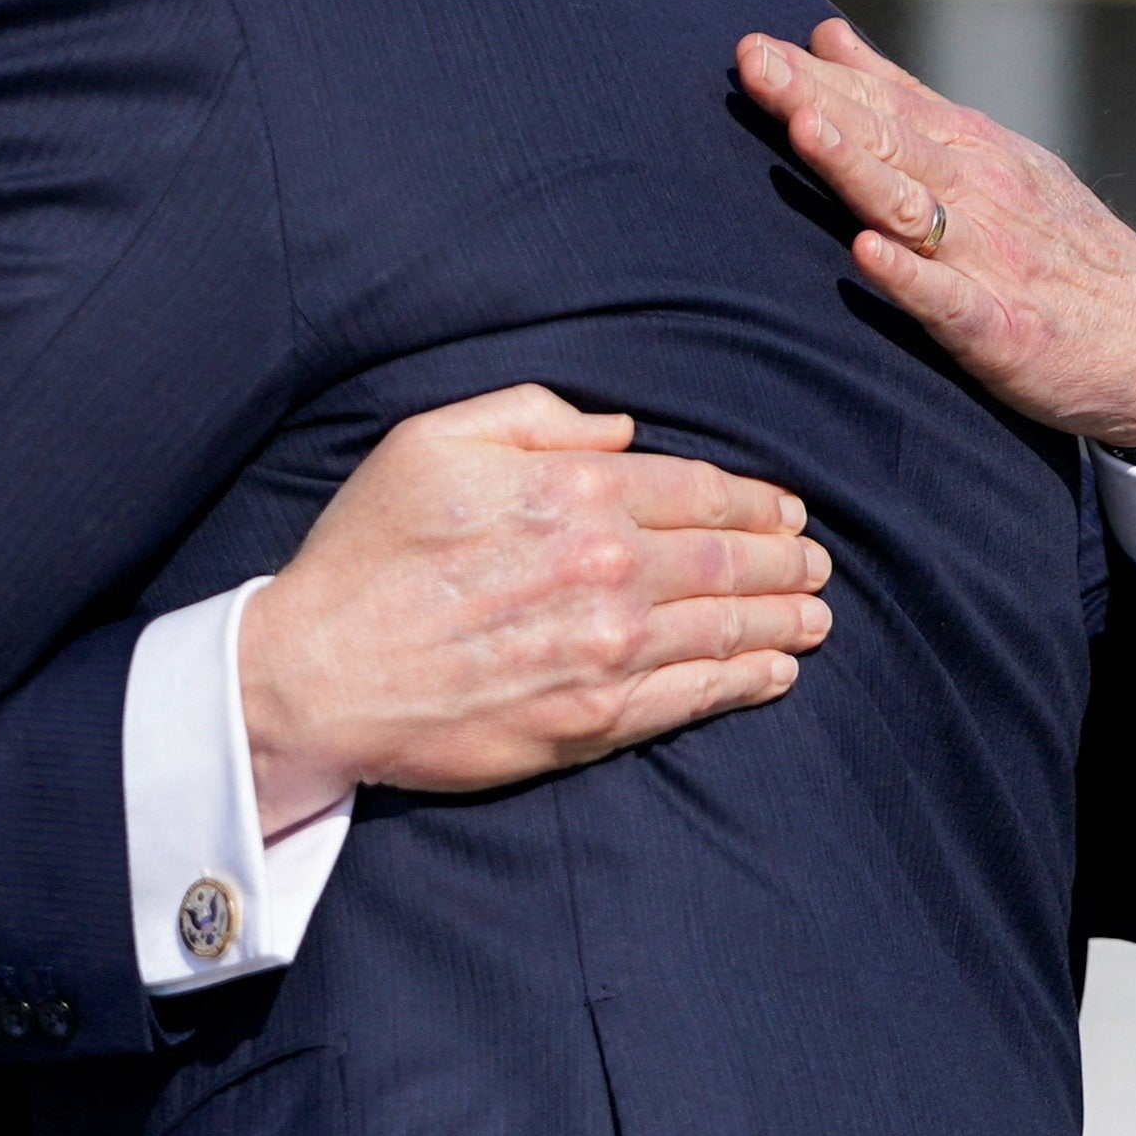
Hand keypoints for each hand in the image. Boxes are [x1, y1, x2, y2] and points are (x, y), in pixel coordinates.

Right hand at [237, 385, 831, 836]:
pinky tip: (775, 671)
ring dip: (782, 618)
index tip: (786, 509)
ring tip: (815, 613)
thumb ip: (535, 418)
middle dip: (784, 558)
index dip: (754, 499)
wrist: (319, 673)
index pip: (697, 489)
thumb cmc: (367, 551)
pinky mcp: (594, 718)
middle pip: (727, 558)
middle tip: (816, 561)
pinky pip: (695, 698)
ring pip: (724, 628)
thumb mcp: (432, 441)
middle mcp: (606, 570)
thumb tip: (621, 430)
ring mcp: (608, 650)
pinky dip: (746, 681)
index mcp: (573, 492)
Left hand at [735, 21, 1135, 470]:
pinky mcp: (1006, 332)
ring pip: (909, 206)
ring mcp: (993, 262)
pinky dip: (909, 278)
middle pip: (885, 139)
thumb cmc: (1062, 249)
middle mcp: (979, 195)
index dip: (815, 74)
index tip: (750, 46)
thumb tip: (824, 38)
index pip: (882, 102)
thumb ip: (904, 101)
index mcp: (970, 152)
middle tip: (752, 63)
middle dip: (816, 100)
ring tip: (803, 129)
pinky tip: (866, 255)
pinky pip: (950, 302)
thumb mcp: (992, 156)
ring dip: (855, 166)